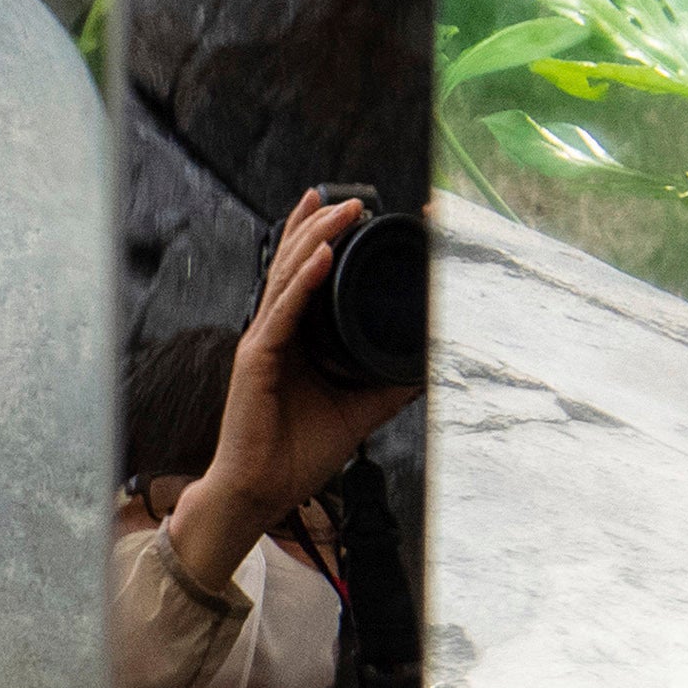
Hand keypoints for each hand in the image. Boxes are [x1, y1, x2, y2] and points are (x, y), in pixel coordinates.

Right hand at [176, 188, 419, 589]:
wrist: (260, 490)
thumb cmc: (296, 453)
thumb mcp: (361, 410)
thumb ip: (390, 382)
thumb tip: (431, 363)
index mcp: (293, 340)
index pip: (307, 277)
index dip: (324, 241)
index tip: (352, 211)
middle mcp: (273, 333)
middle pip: (295, 264)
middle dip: (321, 225)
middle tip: (352, 196)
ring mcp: (261, 343)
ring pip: (288, 277)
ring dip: (315, 237)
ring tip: (342, 209)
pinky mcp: (256, 360)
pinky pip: (282, 312)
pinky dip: (303, 282)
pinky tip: (321, 256)